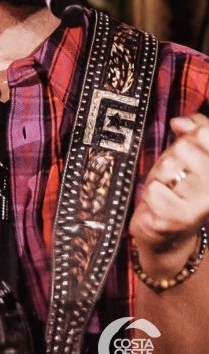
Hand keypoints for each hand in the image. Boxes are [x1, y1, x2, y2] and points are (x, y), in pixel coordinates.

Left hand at [130, 113, 208, 277]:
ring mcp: (200, 204)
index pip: (206, 134)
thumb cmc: (176, 188)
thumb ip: (193, 130)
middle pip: (184, 148)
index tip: (185, 138)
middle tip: (173, 173)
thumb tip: (180, 121)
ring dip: (160, 175)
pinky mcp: (178, 218)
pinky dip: (149, 193)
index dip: (195, 133)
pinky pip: (153, 188)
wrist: (167, 232)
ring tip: (167, 188)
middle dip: (172, 157)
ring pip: (169, 166)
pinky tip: (158, 202)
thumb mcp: (187, 154)